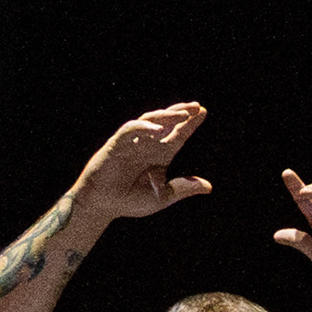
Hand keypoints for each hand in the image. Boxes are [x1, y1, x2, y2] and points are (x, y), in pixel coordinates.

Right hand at [69, 104, 212, 221]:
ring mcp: (132, 142)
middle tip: (196, 106)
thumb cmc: (129, 201)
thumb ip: (183, 188)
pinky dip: (144, 128)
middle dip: (180, 112)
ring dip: (166, 116)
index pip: (178, 135)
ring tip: (183, 114)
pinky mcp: (117, 144)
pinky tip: (159, 130)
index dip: (190, 124)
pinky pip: (130, 130)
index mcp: (160, 156)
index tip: (203, 112)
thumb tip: (209, 187)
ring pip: (150, 121)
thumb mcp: (162, 197)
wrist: (103, 205)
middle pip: (166, 123)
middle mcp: (148, 146)